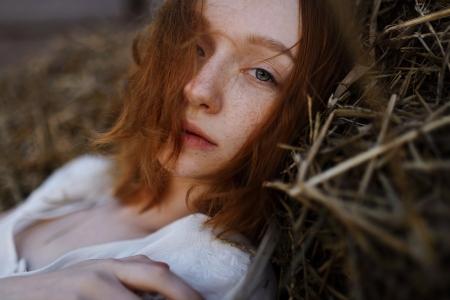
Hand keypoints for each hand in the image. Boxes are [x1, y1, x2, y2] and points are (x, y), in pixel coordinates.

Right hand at [0, 255, 202, 299]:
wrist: (15, 297)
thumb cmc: (63, 290)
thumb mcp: (97, 274)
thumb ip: (131, 270)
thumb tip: (164, 267)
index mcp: (114, 266)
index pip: (161, 275)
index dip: (187, 292)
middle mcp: (104, 275)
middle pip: (155, 285)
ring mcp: (88, 290)